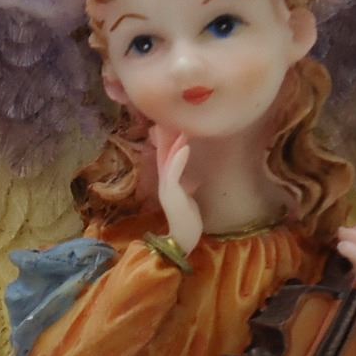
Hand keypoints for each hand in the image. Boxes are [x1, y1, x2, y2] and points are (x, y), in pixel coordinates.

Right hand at [150, 125, 201, 251]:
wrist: (183, 240)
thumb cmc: (188, 220)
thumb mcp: (188, 198)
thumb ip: (188, 186)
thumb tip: (193, 178)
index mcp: (168, 181)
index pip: (166, 155)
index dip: (168, 138)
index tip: (173, 121)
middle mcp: (164, 182)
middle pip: (162, 153)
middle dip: (166, 135)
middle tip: (171, 115)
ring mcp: (166, 187)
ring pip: (167, 160)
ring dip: (174, 142)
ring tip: (182, 127)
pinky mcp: (171, 194)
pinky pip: (173, 173)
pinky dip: (178, 158)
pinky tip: (184, 146)